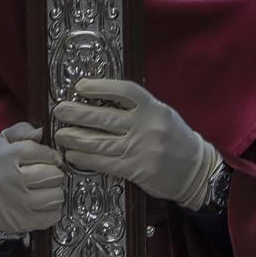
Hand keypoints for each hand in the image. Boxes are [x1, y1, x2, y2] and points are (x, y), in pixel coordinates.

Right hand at [0, 123, 64, 234]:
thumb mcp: (3, 143)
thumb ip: (22, 131)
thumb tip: (41, 131)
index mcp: (3, 158)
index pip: (38, 151)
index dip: (50, 153)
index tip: (51, 157)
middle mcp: (10, 181)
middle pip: (52, 174)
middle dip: (54, 172)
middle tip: (48, 174)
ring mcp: (18, 204)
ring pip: (56, 195)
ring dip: (55, 191)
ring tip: (46, 189)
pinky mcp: (25, 222)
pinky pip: (54, 215)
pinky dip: (53, 209)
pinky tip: (44, 203)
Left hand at [53, 79, 224, 209]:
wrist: (195, 170)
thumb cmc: (175, 139)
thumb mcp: (161, 114)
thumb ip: (137, 108)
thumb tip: (100, 101)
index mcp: (154, 108)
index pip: (124, 91)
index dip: (100, 87)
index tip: (80, 86)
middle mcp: (147, 126)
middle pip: (104, 117)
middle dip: (77, 113)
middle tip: (60, 110)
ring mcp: (140, 149)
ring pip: (100, 142)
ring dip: (75, 138)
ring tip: (60, 134)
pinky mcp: (136, 169)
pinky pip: (104, 163)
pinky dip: (85, 159)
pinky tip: (73, 155)